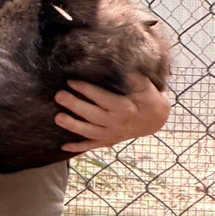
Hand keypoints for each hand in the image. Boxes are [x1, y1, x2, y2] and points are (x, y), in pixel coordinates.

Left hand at [54, 73, 170, 153]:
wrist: (157, 120)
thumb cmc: (149, 100)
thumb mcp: (148, 88)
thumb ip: (137, 80)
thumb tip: (128, 68)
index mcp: (125, 108)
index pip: (103, 98)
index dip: (87, 89)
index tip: (71, 81)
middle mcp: (117, 123)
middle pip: (93, 115)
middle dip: (75, 105)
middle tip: (58, 96)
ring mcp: (112, 134)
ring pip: (90, 132)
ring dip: (73, 126)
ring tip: (57, 118)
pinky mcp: (109, 141)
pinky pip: (92, 146)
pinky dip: (79, 147)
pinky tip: (63, 147)